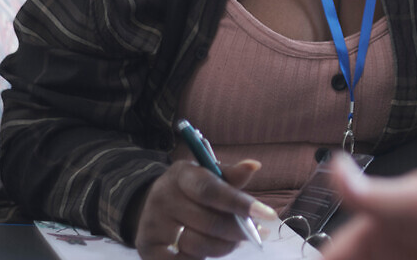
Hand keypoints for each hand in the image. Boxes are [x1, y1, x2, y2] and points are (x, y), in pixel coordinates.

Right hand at [133, 159, 274, 258]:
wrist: (151, 205)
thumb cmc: (190, 188)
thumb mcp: (207, 175)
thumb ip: (231, 176)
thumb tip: (254, 166)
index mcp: (181, 175)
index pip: (211, 191)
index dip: (240, 203)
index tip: (269, 214)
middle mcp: (162, 198)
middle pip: (210, 222)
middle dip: (240, 231)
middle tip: (259, 233)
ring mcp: (152, 225)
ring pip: (200, 245)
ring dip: (226, 246)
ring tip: (237, 240)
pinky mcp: (147, 249)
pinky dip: (205, 257)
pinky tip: (214, 248)